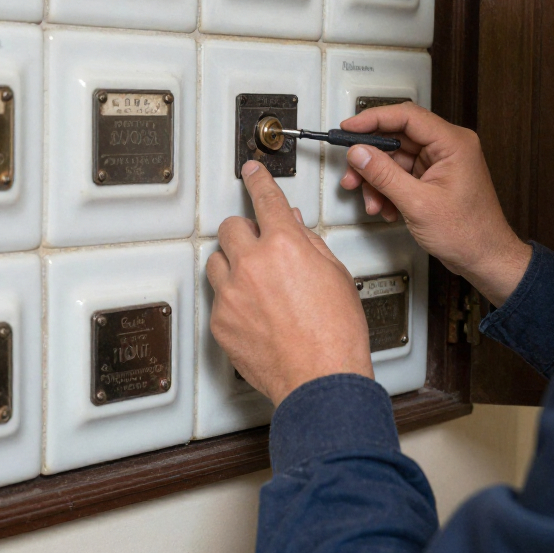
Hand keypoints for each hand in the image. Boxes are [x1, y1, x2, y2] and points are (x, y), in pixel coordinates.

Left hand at [207, 161, 373, 405]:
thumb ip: (309, 244)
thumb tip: (294, 225)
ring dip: (233, 263)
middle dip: (246, 232)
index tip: (251, 173)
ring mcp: (232, 293)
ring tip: (255, 282)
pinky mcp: (220, 320)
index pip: (266, 199)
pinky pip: (217, 296)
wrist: (320, 379)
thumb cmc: (336, 334)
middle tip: (259, 246)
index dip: (258, 181)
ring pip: (217, 259)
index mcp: (285, 245)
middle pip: (232, 228)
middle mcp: (252, 264)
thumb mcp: (335, 275)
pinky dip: (232, 298)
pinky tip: (255, 312)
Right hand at [339, 103, 531, 305]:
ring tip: (372, 201)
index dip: (373, 119)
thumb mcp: (417, 203)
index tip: (348, 129)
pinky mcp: (434, 178)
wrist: (485, 259)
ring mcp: (441, 163)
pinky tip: (386, 208)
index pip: (407, 116)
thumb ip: (384, 175)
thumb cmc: (469, 233)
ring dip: (378, 181)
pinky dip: (388, 190)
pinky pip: (402, 175)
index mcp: (453, 143)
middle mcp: (448, 147)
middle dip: (371, 159)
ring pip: (395, 159)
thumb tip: (359, 152)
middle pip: (397, 138)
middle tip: (352, 173)